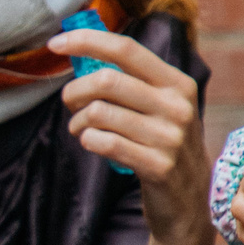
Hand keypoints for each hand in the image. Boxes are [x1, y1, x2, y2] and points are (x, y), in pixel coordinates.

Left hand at [53, 27, 216, 244]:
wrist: (187, 203)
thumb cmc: (162, 146)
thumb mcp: (161, 108)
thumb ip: (131, 82)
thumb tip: (82, 53)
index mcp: (178, 83)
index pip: (127, 49)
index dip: (87, 41)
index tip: (55, 43)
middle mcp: (178, 106)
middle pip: (107, 81)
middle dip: (75, 91)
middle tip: (69, 103)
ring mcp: (171, 137)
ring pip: (100, 113)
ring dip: (78, 121)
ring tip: (80, 129)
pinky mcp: (158, 166)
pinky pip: (104, 143)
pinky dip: (88, 141)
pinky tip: (92, 144)